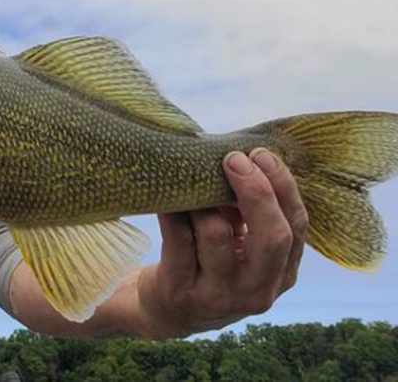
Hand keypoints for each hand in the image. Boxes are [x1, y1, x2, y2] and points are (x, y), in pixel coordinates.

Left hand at [137, 148, 308, 337]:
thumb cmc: (211, 265)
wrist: (169, 310)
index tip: (260, 154)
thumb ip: (253, 215)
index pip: (297, 226)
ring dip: (203, 200)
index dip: (282, 186)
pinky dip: (173, 210)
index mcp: (283, 274)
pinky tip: (167, 195)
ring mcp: (219, 295)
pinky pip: (177, 238)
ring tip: (192, 181)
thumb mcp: (244, 248)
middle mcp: (258, 290)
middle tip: (233, 159)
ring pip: (216, 234)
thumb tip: (247, 159)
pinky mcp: (181, 291)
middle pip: (272, 236)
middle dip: (256, 191)